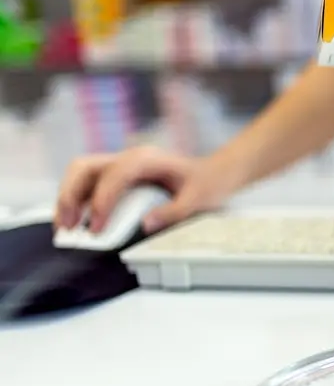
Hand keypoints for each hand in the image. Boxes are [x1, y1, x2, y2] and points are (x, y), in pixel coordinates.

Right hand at [55, 146, 230, 233]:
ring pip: (81, 172)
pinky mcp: (120, 174)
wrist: (216, 173)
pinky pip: (90, 182)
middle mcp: (130, 157)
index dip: (101, 201)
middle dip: (71, 195)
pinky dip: (78, 199)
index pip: (113, 175)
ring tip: (66, 227)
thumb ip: (173, 212)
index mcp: (147, 160)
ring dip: (68, 197)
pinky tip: (77, 220)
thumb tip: (145, 225)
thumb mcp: (197, 200)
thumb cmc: (207, 184)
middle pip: (85, 167)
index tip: (97, 228)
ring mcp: (122, 164)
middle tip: (68, 227)